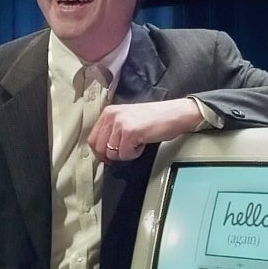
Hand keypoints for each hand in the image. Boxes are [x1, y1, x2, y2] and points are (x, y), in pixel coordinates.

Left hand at [89, 98, 203, 161]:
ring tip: (136, 143)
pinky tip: (142, 143)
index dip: (100, 152)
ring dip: (125, 154)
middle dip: (112, 155)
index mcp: (109, 112)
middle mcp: (112, 116)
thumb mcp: (127, 119)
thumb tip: (102, 150)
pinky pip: (124, 155)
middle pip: (99, 148)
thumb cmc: (155, 118)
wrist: (174, 114)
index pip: (92, 139)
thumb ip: (112, 130)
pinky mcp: (130, 132)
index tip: (108, 156)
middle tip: (125, 151)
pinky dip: (134, 154)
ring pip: (112, 153)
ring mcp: (120, 124)